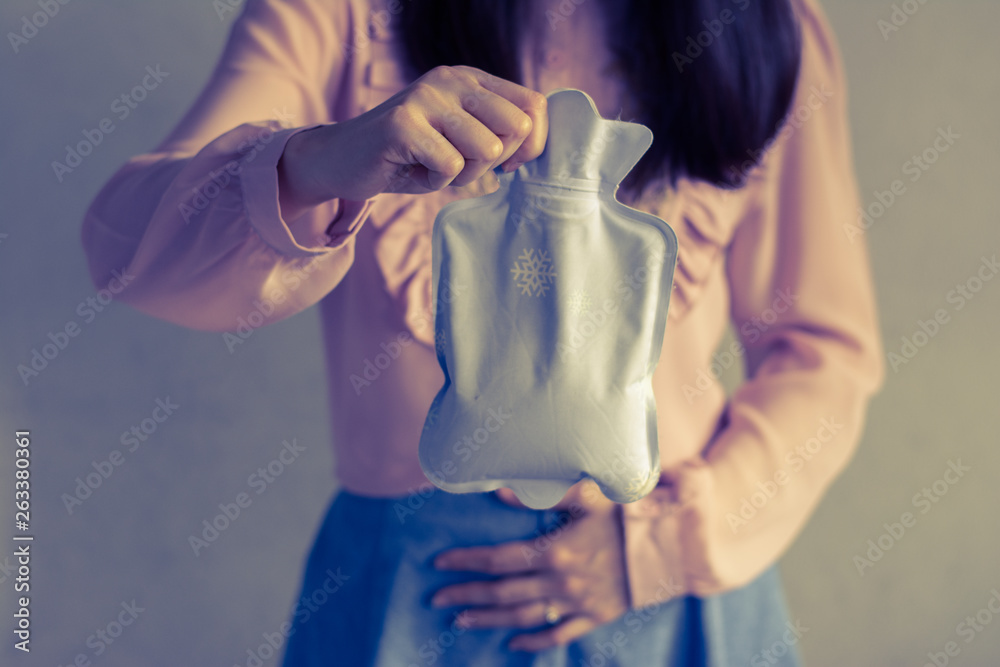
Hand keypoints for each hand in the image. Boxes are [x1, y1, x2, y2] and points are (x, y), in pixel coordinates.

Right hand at [278, 65, 547, 204]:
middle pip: (516, 127)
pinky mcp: (404, 124)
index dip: (532, 144)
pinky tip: (413, 172)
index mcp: (469, 78)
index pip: (533, 105)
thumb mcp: (459, 139)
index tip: (507, 165)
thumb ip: (496, 133)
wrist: (340, 160)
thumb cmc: (407, 157)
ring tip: (431, 167)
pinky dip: (435, 182)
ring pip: (486, 149)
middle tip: (459, 166)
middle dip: (494, 161)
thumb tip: (537, 147)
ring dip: (462, 175)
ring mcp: (426, 98)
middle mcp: (450, 80)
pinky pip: (450, 167)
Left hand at [430, 480, 629, 652]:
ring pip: (522, 618)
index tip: (440, 563)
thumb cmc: (628, 514)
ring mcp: (576, 604)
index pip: (498, 559)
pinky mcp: (594, 618)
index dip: (466, 561)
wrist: (673, 546)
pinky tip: (511, 643)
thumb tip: (499, 492)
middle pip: (502, 593)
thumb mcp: (588, 495)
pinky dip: (532, 642)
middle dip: (465, 595)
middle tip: (436, 598)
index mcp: (555, 550)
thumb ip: (543, 494)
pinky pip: (557, 636)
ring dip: (488, 621)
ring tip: (459, 621)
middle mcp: (561, 582)